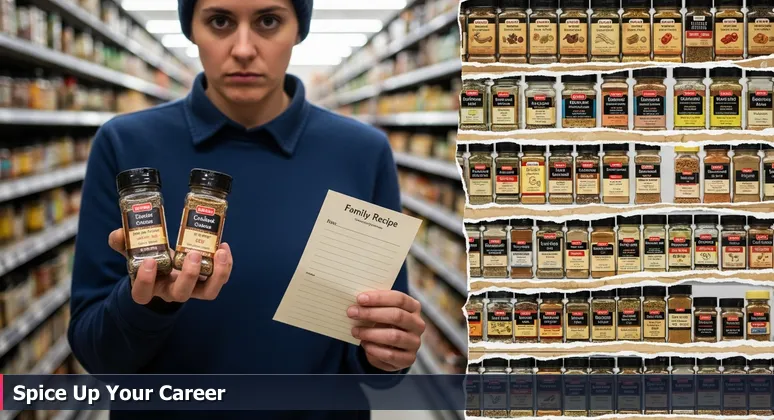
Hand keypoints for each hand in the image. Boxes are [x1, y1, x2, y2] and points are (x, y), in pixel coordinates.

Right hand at [108, 228, 232, 304]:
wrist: (165, 268)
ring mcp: (192, 289)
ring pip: (208, 292)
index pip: (142, 294)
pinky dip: (225, 265)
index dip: (145, 281)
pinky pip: (219, 279)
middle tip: (193, 254)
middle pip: (181, 294)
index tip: (149, 261)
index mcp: (149, 287)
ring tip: (220, 252)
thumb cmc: (150, 260)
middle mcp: (171, 291)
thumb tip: (118, 233)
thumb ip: (123, 243)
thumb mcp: (133, 252)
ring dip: (217, 273)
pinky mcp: (207, 282)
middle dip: (189, 275)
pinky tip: (223, 247)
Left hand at [347, 290, 424, 371]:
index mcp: (414, 307)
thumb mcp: (382, 312)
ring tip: (355, 331)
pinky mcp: (408, 359)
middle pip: (397, 315)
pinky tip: (364, 344)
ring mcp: (415, 342)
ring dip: (370, 333)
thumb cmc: (384, 324)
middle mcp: (418, 324)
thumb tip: (356, 303)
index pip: (400, 299)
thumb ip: (374, 306)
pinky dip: (374, 349)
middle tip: (352, 313)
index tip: (360, 298)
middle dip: (371, 313)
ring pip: (393, 336)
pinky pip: (390, 354)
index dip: (379, 298)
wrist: (392, 348)